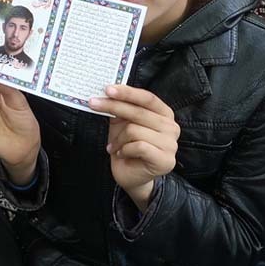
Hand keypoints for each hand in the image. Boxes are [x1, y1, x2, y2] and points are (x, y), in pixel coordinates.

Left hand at [88, 85, 179, 211]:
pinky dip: (124, 149)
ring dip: (118, 139)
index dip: (127, 92)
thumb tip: (107, 92)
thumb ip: (121, 108)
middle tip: (93, 104)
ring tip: (114, 146)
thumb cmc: (127, 146)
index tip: (108, 89)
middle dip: (113, 107)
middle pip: (138, 112)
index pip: (147, 98)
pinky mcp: (165, 160)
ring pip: (134, 130)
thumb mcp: (122, 123)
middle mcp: (171, 127)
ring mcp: (171, 144)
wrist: (131, 175)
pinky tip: (121, 154)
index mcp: (164, 114)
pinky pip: (138, 146)